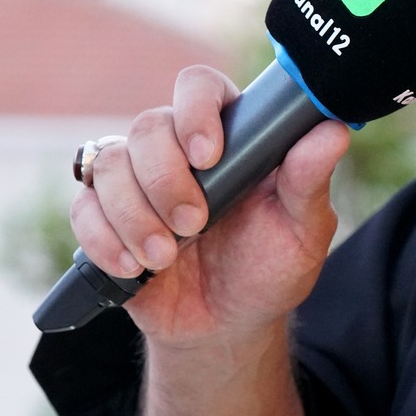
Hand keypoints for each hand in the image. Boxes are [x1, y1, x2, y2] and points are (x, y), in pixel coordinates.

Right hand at [70, 65, 349, 347]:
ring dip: (134, 215)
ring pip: (108, 165)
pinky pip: (83, 207)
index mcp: (228, 135)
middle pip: (147, 127)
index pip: (199, 86)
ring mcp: (135, 180)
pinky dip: (105, 239)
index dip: (196, 110)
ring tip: (165, 258)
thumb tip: (332, 132)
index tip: (208, 155)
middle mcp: (177, 148)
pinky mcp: (104, 216)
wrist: (225, 329)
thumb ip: (309, 182)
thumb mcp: (302, 232)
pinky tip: (135, 268)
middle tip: (194, 224)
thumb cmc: (268, 271)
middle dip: (165, 180)